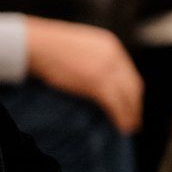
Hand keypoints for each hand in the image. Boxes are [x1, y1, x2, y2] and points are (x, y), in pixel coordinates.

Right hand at [23, 18, 142, 133]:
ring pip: (127, 96)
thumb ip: (90, 58)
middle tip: (134, 119)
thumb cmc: (46, 46)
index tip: (131, 103)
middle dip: (134, 104)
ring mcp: (107, 69)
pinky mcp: (97, 83)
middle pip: (132, 85)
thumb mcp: (77, 47)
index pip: (128, 72)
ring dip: (130, 114)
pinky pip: (115, 104)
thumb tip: (91, 77)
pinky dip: (121, 117)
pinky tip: (121, 126)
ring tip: (128, 127)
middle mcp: (114, 56)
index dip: (131, 90)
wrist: (36, 44)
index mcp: (110, 46)